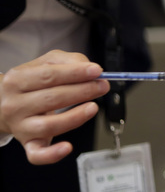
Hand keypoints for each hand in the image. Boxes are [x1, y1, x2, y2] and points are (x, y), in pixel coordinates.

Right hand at [0, 50, 109, 164]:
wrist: (4, 103)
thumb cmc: (30, 82)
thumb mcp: (45, 63)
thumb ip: (68, 61)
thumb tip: (89, 68)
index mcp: (17, 80)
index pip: (48, 75)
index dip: (75, 73)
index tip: (96, 71)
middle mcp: (15, 105)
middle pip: (51, 99)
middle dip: (82, 91)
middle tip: (102, 86)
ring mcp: (21, 126)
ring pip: (48, 125)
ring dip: (75, 117)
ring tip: (93, 107)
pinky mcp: (28, 144)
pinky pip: (37, 154)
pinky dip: (52, 154)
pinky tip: (67, 147)